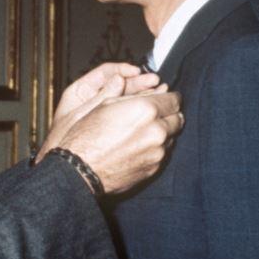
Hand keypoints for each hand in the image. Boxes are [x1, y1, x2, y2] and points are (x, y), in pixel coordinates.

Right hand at [41, 63, 162, 158]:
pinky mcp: (154, 168)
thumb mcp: (105, 105)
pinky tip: (137, 147)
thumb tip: (152, 89)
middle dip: (168, 115)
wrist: (80, 169)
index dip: (169, 97)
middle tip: (155, 115)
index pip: (174, 100)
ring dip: (162, 132)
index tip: (164, 98)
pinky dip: (155, 149)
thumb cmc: (87, 136)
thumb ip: (134, 96)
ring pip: (171, 137)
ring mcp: (157, 152)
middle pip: (178, 119)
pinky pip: (162, 154)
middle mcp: (157, 131)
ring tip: (141, 133)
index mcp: (146, 110)